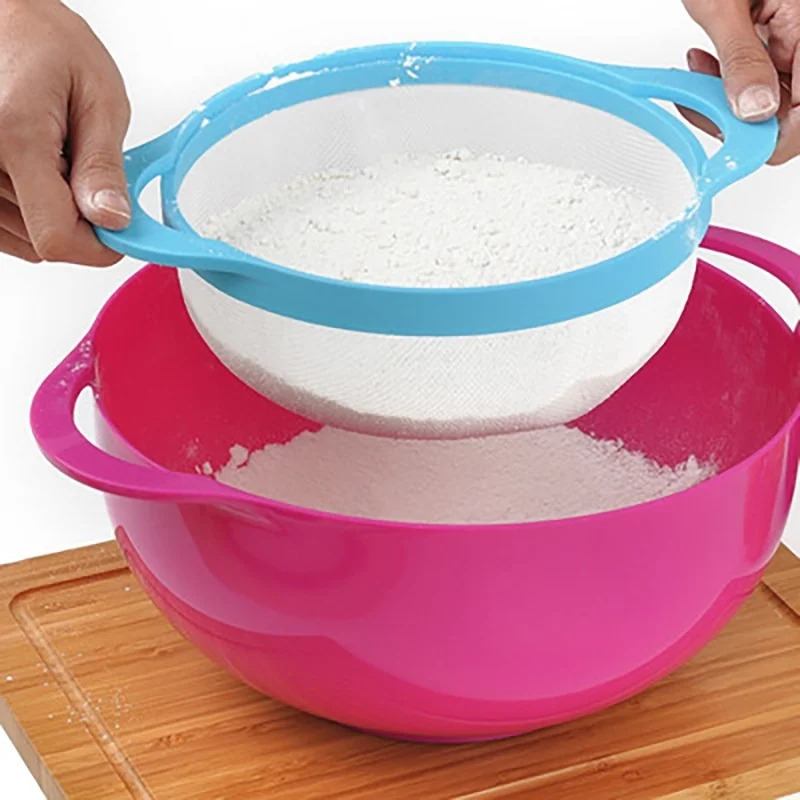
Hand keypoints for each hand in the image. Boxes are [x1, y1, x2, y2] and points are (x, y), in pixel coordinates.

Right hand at [0, 0, 130, 264]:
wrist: (5, 20)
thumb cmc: (46, 42)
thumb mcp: (99, 97)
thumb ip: (104, 166)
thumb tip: (115, 220)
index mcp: (15, 138)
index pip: (57, 238)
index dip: (99, 245)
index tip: (120, 227)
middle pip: (44, 240)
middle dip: (80, 220)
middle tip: (84, 169)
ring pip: (26, 240)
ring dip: (53, 215)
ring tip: (57, 161)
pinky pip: (6, 231)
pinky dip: (31, 214)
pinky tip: (37, 174)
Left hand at [682, 0, 799, 163]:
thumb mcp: (725, 5)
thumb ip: (741, 58)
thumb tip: (752, 110)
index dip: (768, 139)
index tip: (728, 136)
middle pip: (788, 119)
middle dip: (738, 118)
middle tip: (702, 100)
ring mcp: (797, 48)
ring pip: (770, 105)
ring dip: (726, 100)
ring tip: (698, 70)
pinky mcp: (781, 45)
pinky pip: (760, 82)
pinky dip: (727, 82)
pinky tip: (705, 61)